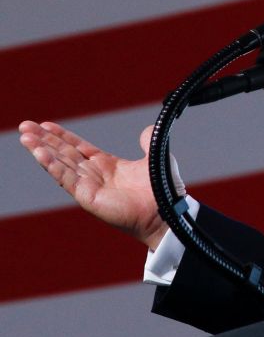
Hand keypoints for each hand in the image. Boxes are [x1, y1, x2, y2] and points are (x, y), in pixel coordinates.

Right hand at [17, 121, 180, 250]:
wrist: (165, 211)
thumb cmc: (161, 189)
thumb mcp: (154, 157)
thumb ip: (147, 141)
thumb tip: (146, 130)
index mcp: (107, 165)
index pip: (78, 147)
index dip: (62, 136)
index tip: (46, 125)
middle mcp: (94, 174)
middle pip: (64, 153)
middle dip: (44, 139)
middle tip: (25, 126)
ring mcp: (89, 185)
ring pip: (60, 164)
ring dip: (42, 150)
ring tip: (26, 137)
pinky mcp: (87, 196)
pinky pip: (66, 178)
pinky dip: (53, 166)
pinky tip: (40, 154)